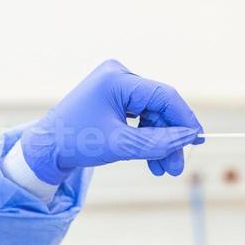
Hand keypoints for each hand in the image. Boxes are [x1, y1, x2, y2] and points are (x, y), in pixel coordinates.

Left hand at [21, 60, 201, 185]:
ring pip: (151, 114)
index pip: (163, 95)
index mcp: (117, 79)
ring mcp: (115, 85)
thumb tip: (190, 137)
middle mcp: (118, 75)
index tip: (198, 140)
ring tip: (163, 169)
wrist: (46, 149)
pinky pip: (140, 116)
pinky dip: (147, 137)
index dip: (184, 119)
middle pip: (159, 106)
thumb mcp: (121, 145)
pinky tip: (152, 159)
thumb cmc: (76, 142)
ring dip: (160, 142)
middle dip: (169, 138)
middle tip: (176, 167)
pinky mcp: (113, 98)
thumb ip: (158, 141)